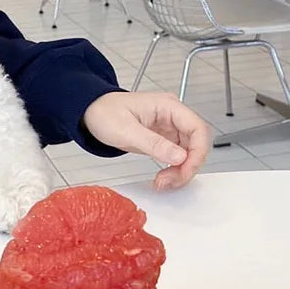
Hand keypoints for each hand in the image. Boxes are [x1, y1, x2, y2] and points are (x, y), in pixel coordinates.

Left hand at [82, 91, 209, 190]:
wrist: (91, 113)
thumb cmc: (104, 113)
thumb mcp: (127, 131)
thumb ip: (154, 144)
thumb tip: (180, 157)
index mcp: (168, 106)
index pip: (198, 128)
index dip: (198, 151)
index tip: (186, 169)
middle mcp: (172, 116)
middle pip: (197, 143)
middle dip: (188, 165)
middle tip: (170, 181)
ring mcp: (169, 128)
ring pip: (189, 152)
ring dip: (181, 171)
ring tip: (163, 182)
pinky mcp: (164, 139)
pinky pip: (178, 156)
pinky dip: (174, 170)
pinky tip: (163, 177)